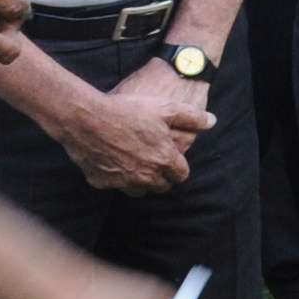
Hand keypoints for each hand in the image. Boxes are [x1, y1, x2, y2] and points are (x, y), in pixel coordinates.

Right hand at [66, 66, 203, 194]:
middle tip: (155, 161)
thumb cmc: (127, 111)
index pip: (181, 175)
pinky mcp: (102, 183)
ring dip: (141, 181)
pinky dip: (116, 177)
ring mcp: (123, 181)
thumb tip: (212, 121)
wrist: (86, 118)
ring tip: (136, 164)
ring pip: (139, 190)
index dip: (178, 167)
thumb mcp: (165, 108)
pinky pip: (114, 185)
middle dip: (162, 176)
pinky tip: (112, 161)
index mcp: (164, 160)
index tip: (172, 159)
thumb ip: (191, 117)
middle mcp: (146, 176)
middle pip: (161, 186)